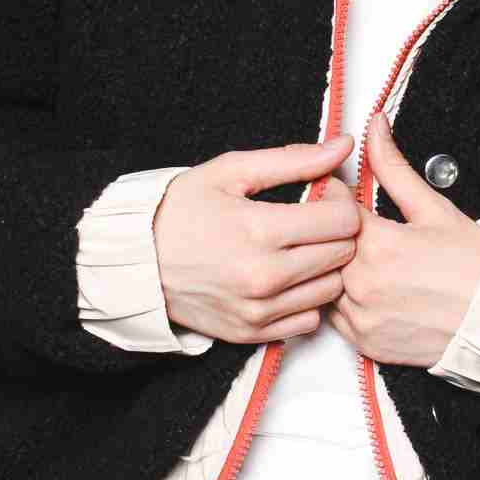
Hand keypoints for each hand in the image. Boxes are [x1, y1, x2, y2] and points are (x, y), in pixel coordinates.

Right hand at [152, 135, 360, 343]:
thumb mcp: (231, 171)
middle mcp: (264, 277)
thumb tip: (344, 145)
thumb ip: (293, 159)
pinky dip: (306, 298)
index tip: (321, 194)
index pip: (344, 220)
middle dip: (335, 230)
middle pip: (343, 253)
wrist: (136, 261)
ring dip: (324, 266)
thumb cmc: (180, 210)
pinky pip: (310, 319)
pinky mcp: (253, 334)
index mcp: (260, 230)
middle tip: (310, 217)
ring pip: (332, 288)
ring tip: (297, 248)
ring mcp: (259, 310)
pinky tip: (286, 278)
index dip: (339, 199)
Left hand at [327, 112, 479, 367]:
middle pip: (320, 245)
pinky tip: (369, 289)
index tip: (344, 194)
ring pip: (322, 282)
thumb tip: (374, 128)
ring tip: (367, 261)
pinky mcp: (364, 343)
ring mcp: (362, 317)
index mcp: (378, 245)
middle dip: (331, 232)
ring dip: (334, 268)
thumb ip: (393, 167)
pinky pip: (334, 317)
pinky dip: (343, 301)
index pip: (329, 207)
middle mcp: (363, 284)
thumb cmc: (473, 264)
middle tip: (359, 230)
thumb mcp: (433, 207)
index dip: (335, 196)